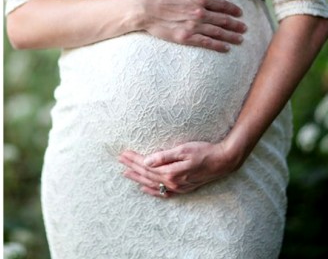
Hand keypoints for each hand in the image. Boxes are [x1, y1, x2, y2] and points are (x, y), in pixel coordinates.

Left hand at [118, 141, 239, 197]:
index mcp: (170, 172)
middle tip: (120, 160)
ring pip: (152, 183)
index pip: (146, 165)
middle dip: (132, 166)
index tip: (123, 153)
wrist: (223, 161)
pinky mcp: (183, 188)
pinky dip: (151, 190)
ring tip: (126, 173)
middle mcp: (172, 182)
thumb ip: (164, 156)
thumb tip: (146, 161)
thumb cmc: (204, 151)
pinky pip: (163, 192)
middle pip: (147, 174)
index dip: (133, 159)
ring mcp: (178, 187)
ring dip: (138, 177)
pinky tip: (143, 188)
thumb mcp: (183, 150)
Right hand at [138, 0, 246, 52]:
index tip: (240, 13)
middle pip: (224, 20)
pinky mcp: (186, 37)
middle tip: (244, 28)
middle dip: (236, 25)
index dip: (233, 10)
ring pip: (218, 32)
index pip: (222, 5)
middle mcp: (200, 13)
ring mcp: (194, 26)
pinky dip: (218, 45)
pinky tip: (226, 48)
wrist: (145, 8)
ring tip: (240, 39)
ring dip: (231, 36)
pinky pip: (206, 42)